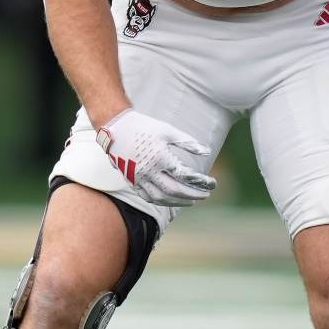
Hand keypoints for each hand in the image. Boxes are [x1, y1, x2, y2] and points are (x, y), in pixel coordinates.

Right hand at [96, 108, 215, 208]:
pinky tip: (171, 199)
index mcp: (160, 158)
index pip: (185, 175)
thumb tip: (207, 152)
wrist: (115, 128)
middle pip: (175, 190)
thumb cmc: (144, 126)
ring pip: (161, 198)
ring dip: (178, 202)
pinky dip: (161, 201)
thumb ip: (188, 143)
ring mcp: (138, 178)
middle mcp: (149, 171)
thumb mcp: (168, 131)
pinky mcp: (131, 181)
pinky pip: (147, 197)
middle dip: (193, 195)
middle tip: (206, 195)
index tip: (212, 183)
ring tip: (191, 200)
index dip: (201, 182)